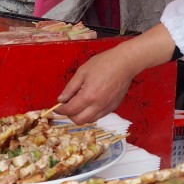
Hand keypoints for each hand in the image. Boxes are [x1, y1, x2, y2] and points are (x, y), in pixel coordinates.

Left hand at [56, 24, 173, 123]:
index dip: (61, 110)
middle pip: (79, 120)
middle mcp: (98, 105)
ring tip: (79, 104)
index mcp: (88, 95)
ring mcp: (107, 107)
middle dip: (70, 115)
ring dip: (81, 115)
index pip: (70, 110)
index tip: (57, 107)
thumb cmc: (104, 63)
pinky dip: (91, 113)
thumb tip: (61, 99)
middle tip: (67, 106)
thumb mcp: (82, 72)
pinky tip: (90, 103)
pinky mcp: (113, 107)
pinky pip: (99, 116)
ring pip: (89, 120)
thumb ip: (70, 88)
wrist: (125, 63)